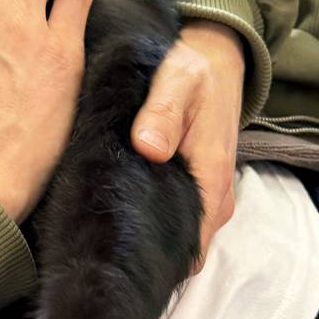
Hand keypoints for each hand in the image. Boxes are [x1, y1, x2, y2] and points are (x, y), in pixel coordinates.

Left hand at [131, 20, 245, 268]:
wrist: (216, 63)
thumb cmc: (194, 72)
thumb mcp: (177, 80)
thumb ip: (162, 113)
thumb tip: (148, 148)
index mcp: (211, 177)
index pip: (190, 244)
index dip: (156, 256)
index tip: (117, 255)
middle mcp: (216, 198)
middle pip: (184, 248)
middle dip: (147, 250)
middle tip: (101, 244)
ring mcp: (210, 197)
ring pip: (182, 236)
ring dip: (151, 236)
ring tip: (108, 230)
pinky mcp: (200, 190)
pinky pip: (181, 220)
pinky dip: (156, 220)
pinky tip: (125, 214)